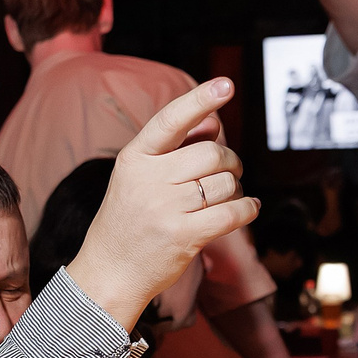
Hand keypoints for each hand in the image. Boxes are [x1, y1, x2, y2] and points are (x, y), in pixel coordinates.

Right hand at [63, 80, 258, 331]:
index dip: (201, 99)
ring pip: (225, 183)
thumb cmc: (128, 221)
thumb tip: (214, 121)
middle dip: (230, 161)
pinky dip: (248, 209)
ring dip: (236, 189)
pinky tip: (248, 208)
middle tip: (230, 172)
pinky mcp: (184, 236)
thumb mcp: (137, 178)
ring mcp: (166, 208)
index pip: (171, 120)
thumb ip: (173, 150)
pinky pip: (232, 212)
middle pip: (211, 152)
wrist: (109, 272)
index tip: (226, 84)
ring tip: (225, 198)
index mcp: (134, 158)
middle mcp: (148, 179)